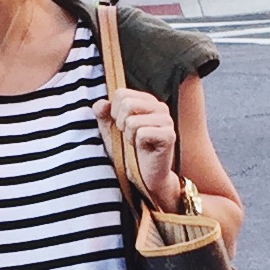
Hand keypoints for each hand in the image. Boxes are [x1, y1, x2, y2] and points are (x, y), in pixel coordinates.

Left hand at [93, 86, 179, 209]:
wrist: (142, 176)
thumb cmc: (127, 152)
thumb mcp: (110, 130)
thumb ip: (103, 114)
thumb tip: (100, 104)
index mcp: (147, 101)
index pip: (121, 93)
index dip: (113, 112)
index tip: (120, 126)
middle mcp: (160, 106)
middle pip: (127, 103)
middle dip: (120, 124)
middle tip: (128, 136)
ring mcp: (167, 120)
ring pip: (132, 120)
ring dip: (129, 136)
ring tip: (137, 144)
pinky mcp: (169, 135)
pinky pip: (142, 133)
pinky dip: (137, 144)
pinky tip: (144, 149)